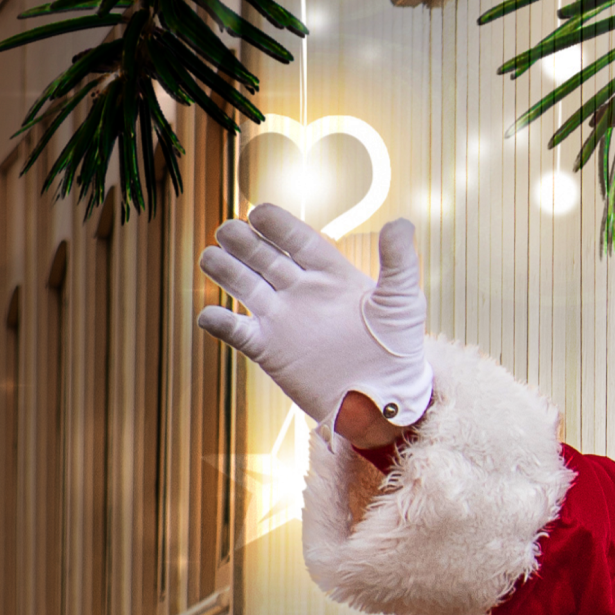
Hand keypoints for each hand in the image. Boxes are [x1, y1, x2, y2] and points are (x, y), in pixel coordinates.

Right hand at [197, 206, 430, 438]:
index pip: (298, 239)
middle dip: (242, 242)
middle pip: (262, 256)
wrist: (385, 400)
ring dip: (224, 270)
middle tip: (228, 232)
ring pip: (243, 285)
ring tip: (211, 258)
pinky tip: (211, 315)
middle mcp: (300, 290)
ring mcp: (281, 319)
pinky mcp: (269, 349)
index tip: (258, 214)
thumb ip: (400, 262)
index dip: (277, 225)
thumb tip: (401, 223)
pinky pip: (236, 331)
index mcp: (330, 273)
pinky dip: (219, 322)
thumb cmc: (399, 349)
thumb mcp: (404, 302)